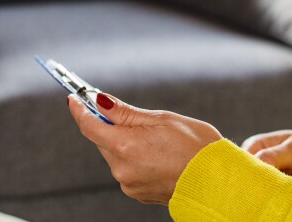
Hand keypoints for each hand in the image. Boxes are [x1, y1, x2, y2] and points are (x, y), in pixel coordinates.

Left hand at [67, 92, 221, 204]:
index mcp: (126, 146)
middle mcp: (122, 169)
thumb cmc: (195, 146)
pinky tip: (153, 153)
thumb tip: (99, 100)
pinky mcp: (137, 193)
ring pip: (113, 155)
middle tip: (119, 111)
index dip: (79, 109)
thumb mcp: (160, 119)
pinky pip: (125, 169)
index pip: (89, 125)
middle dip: (107, 124)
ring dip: (122, 142)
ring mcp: (129, 184)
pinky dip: (132, 157)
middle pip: (101, 140)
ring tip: (151, 137)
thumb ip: (125, 112)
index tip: (73, 98)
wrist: (217, 181)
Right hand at [242, 129, 291, 192]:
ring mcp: (274, 176)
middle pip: (254, 177)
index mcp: (260, 145)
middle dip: (269, 182)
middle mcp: (264, 160)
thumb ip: (273, 155)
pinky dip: (291, 196)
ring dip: (284, 189)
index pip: (244, 158)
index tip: (262, 176)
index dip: (247, 169)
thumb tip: (251, 164)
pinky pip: (279, 198)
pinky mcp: (284, 190)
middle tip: (291, 176)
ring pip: (267, 189)